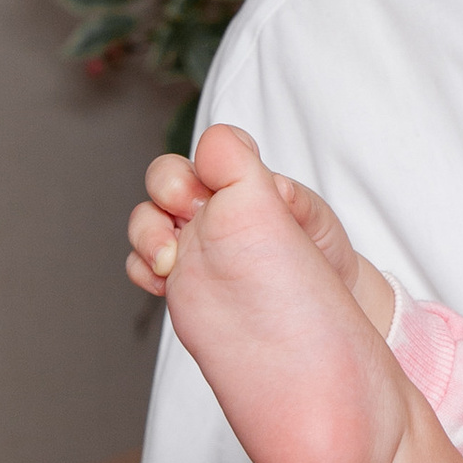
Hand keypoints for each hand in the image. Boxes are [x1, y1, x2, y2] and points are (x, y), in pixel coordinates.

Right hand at [126, 136, 392, 332]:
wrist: (317, 310)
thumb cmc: (320, 252)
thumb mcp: (317, 220)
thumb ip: (296, 199)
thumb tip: (275, 183)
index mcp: (241, 182)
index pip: (211, 152)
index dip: (205, 160)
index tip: (214, 185)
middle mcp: (210, 206)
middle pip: (167, 177)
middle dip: (166, 185)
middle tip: (185, 210)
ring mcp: (190, 240)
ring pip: (148, 219)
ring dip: (147, 231)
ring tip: (169, 260)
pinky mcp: (178, 276)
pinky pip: (142, 264)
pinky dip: (142, 269)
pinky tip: (163, 283)